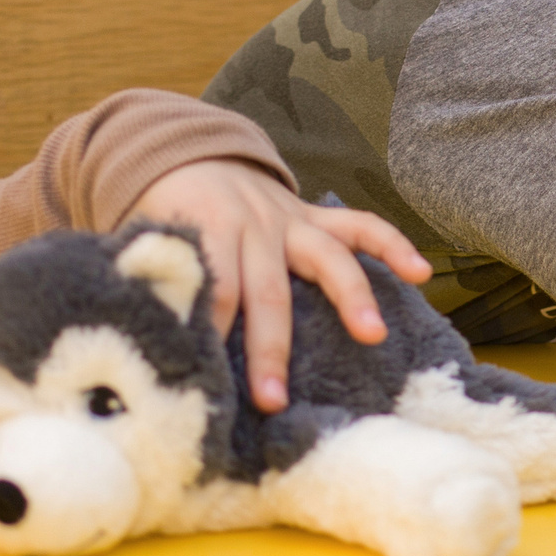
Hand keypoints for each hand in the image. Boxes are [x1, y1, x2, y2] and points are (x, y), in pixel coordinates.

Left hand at [126, 161, 431, 415]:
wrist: (190, 158)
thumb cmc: (164, 215)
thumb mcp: (144, 240)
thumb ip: (150, 279)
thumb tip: (135, 339)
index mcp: (206, 229)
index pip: (213, 290)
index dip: (210, 335)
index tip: (210, 382)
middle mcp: (255, 224)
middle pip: (267, 292)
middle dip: (271, 347)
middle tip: (272, 397)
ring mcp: (291, 220)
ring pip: (328, 258)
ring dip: (351, 297)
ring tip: (373, 334)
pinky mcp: (316, 218)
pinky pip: (361, 227)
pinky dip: (393, 246)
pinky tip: (420, 272)